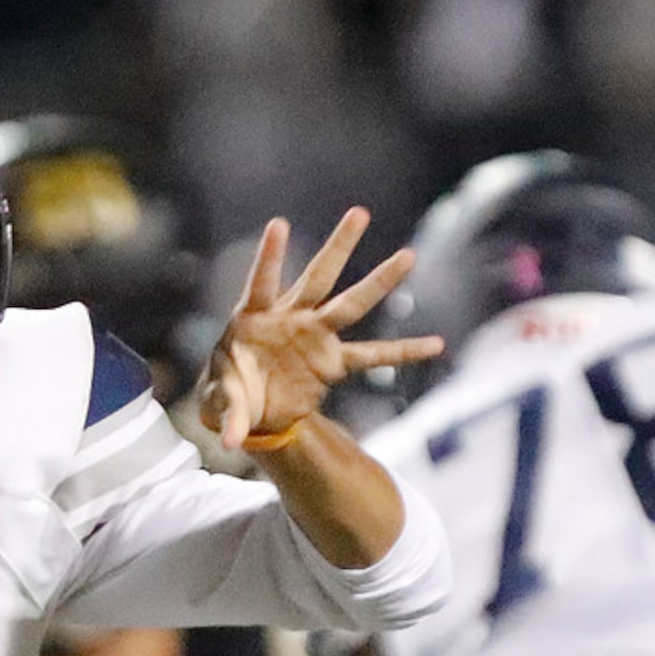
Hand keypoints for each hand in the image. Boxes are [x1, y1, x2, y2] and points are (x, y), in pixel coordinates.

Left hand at [197, 209, 442, 449]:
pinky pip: (372, 355)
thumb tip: (234, 443)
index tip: (279, 224)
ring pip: (350, 304)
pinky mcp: (331, 361)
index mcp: (253, 318)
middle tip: (359, 213)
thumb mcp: (219, 402)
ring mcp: (314, 336)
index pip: (262, 282)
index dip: (270, 256)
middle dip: (338, 248)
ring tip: (409, 255)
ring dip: (379, 282)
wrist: (246, 409)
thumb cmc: (225, 392)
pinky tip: (435, 344)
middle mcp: (289, 318)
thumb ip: (230, 416)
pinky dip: (402, 352)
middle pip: (317, 278)